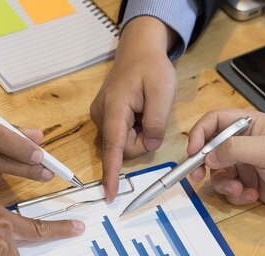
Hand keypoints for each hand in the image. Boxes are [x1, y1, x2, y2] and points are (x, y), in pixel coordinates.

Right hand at [91, 16, 177, 199]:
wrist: (138, 50)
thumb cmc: (152, 67)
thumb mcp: (163, 91)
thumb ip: (156, 122)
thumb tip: (149, 145)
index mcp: (115, 108)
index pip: (114, 147)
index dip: (112, 173)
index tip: (109, 194)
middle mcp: (101, 115)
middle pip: (123, 148)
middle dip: (142, 141)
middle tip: (153, 116)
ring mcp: (101, 116)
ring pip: (122, 143)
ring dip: (138, 134)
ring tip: (144, 109)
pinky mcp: (104, 118)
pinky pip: (120, 135)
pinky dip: (133, 129)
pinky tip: (137, 111)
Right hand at [187, 109, 264, 213]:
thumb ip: (235, 149)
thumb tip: (207, 156)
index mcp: (248, 124)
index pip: (213, 122)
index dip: (199, 134)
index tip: (193, 152)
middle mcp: (243, 143)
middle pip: (209, 149)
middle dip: (202, 165)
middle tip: (196, 177)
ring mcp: (245, 164)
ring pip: (217, 173)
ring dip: (224, 184)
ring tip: (240, 190)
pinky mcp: (248, 184)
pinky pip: (229, 190)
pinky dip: (236, 195)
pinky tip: (253, 196)